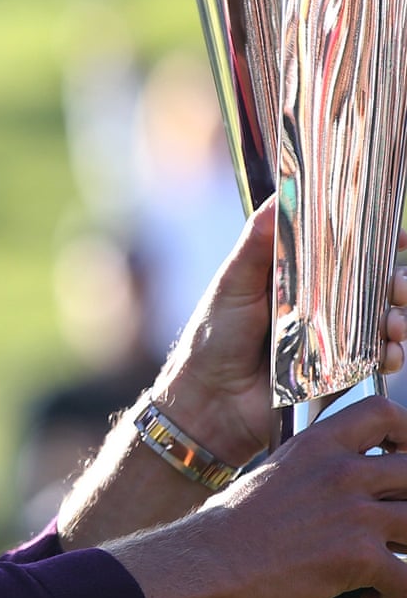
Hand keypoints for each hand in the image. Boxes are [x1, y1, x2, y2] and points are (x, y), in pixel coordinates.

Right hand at [108, 395, 406, 597]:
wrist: (211, 562)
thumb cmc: (233, 525)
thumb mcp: (275, 474)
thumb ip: (316, 472)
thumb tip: (348, 491)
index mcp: (317, 444)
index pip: (383, 412)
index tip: (404, 451)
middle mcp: (341, 471)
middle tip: (396, 523)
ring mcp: (354, 513)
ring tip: (388, 569)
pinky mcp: (359, 557)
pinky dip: (396, 597)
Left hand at [151, 198, 406, 466]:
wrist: (210, 400)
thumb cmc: (213, 337)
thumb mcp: (232, 283)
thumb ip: (256, 244)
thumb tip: (279, 197)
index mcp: (294, 278)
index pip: (343, 252)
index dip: (375, 243)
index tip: (397, 235)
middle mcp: (318, 305)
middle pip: (374, 286)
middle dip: (397, 281)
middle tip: (399, 284)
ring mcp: (331, 340)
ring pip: (383, 321)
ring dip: (400, 317)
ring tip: (395, 321)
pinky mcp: (339, 373)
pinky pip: (377, 359)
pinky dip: (392, 354)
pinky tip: (391, 352)